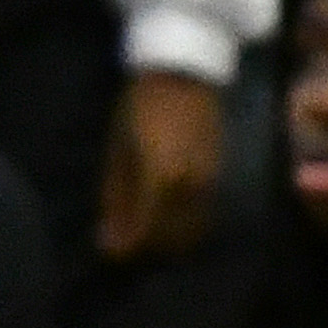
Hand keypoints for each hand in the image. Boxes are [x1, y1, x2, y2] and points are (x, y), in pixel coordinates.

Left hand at [99, 69, 227, 261]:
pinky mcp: (220, 178)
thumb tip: (108, 237)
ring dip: (166, 243)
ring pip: (191, 233)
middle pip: (169, 239)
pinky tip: (165, 223)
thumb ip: (115, 198)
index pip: (144, 233)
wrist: (185, 76)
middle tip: (123, 244)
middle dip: (144, 249)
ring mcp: (210, 184)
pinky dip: (184, 228)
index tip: (108, 251)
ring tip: (141, 235)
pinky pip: (204, 217)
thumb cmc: (140, 108)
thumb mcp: (118, 151)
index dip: (124, 249)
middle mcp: (191, 187)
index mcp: (161, 179)